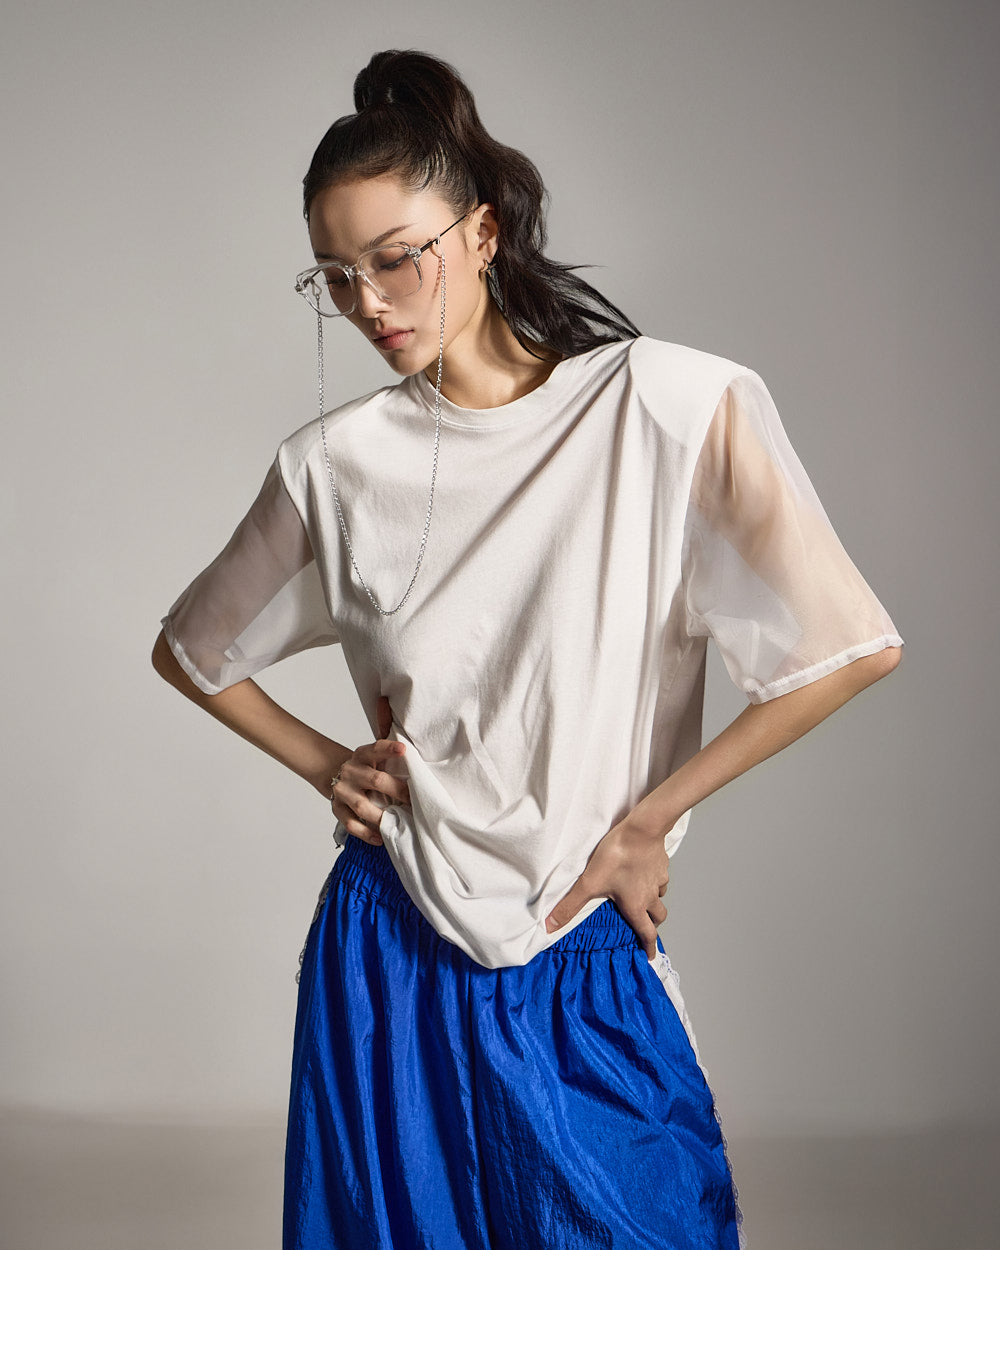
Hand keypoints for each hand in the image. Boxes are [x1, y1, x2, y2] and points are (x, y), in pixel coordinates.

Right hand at [330, 694, 410, 846]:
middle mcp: (352, 772)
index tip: (404, 749)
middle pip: (374, 780)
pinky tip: (380, 837)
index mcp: (363, 755)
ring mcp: (343, 792)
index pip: (375, 748)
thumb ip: (383, 727)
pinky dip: (365, 832)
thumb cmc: (364, 764)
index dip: (388, 748)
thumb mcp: (373, 748)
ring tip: (398, 821)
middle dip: (396, 790)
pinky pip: (351, 823)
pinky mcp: (338, 809)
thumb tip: (386, 699)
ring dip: (381, 815)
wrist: (333, 774)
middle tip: (414, 799)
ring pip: (362, 805)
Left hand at [543, 815, 669, 959]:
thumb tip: (550, 926)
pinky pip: (660, 877)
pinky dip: (653, 880)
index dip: (648, 946)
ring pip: (660, 896)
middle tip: (644, 925)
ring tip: (640, 897)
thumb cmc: (617, 857)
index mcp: (636, 905)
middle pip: (658, 916)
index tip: (649, 955)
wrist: (642, 828)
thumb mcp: (588, 883)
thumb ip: (570, 906)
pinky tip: (642, 873)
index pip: (647, 933)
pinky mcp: (661, 863)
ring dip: (652, 901)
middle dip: (652, 924)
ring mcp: (658, 878)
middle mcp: (650, 895)